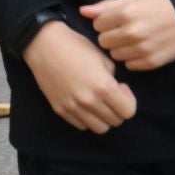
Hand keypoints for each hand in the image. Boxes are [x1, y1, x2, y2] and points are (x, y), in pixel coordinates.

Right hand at [22, 22, 136, 133]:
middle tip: (112, 94)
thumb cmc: (78, 48)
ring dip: (104, 118)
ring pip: (99, 128)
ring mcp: (72, 108)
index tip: (122, 87)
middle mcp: (89, 101)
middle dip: (119, 110)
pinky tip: (86, 104)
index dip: (130, 100)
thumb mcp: (105, 60)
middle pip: (115, 121)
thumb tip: (116, 92)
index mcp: (104, 87)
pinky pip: (81, 125)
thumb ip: (113, 80)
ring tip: (100, 102)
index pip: (128, 112)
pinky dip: (88, 119)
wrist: (45, 46)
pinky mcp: (59, 110)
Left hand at [80, 0, 174, 70]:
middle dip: (112, 37)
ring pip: (115, 55)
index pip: (98, 25)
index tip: (117, 21)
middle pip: (103, 41)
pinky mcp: (150, 62)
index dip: (106, 22)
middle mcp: (133, 32)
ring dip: (121, 48)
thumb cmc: (160, 7)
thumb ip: (107, 6)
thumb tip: (83, 11)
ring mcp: (142, 48)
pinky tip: (143, 49)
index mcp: (126, 13)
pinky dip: (133, 58)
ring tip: (134, 40)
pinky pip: (129, 65)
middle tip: (126, 31)